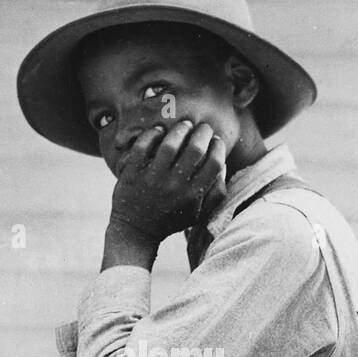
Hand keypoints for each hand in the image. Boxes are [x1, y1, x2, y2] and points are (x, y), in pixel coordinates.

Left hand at [107, 121, 227, 254]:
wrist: (136, 231)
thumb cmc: (170, 220)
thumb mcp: (197, 214)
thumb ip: (214, 194)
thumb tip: (223, 165)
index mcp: (193, 195)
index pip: (214, 163)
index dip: (218, 147)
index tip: (215, 140)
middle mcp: (174, 185)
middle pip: (196, 148)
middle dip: (203, 132)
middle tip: (202, 127)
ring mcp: (153, 178)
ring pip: (170, 143)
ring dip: (180, 129)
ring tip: (184, 125)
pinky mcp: (133, 172)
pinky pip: (143, 145)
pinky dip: (153, 133)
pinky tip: (159, 131)